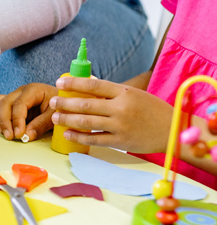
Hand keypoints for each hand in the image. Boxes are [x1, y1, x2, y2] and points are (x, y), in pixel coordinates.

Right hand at [0, 83, 58, 141]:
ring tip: (6, 133)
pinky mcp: (10, 104)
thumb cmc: (60, 107)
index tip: (19, 134)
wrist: (62, 104)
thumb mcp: (55, 115)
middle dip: (5, 121)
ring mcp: (14, 97)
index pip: (19, 104)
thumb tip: (27, 135)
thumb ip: (42, 124)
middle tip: (11, 137)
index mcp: (33, 90)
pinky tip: (4, 129)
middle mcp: (20, 92)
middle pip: (5, 103)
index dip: (17, 120)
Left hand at [49, 77, 172, 152]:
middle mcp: (121, 108)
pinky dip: (78, 136)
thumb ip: (113, 94)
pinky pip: (93, 139)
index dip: (74, 83)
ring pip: (86, 122)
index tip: (60, 82)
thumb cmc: (152, 110)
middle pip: (86, 104)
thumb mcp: (135, 95)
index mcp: (125, 93)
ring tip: (55, 117)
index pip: (94, 84)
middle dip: (65, 103)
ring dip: (67, 119)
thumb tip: (86, 89)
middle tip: (53, 102)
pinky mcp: (120, 141)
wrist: (172, 130)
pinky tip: (67, 134)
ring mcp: (120, 126)